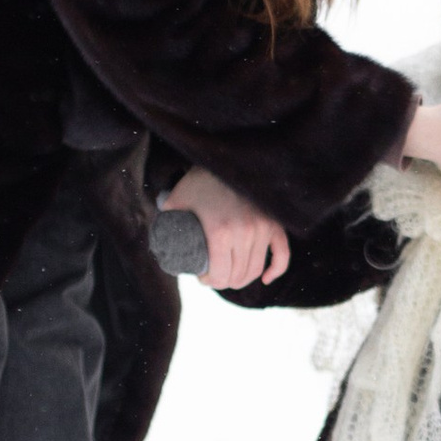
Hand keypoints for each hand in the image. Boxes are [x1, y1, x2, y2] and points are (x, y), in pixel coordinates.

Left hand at [161, 167, 289, 288]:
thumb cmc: (198, 182)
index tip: (203, 277)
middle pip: (238, 275)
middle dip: (224, 281)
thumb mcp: (176, 202)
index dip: (210, 281)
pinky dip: (275, 270)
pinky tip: (265, 279)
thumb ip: (165, 224)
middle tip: (214, 275)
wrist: (224, 159)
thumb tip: (158, 247)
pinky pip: (282, 254)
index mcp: (220, 232)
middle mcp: (245, 233)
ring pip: (255, 269)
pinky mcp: (274, 224)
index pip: (220, 275)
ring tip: (230, 275)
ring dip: (242, 279)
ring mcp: (263, 229)